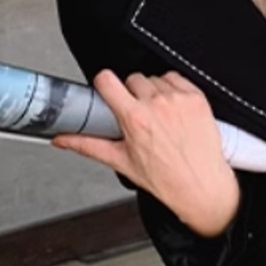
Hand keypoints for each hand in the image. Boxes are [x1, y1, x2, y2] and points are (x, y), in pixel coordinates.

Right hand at [50, 68, 240, 236]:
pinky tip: (173, 110)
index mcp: (135, 118)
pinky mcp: (197, 98)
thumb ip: (88, 145)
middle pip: (131, 79)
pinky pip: (177, 78)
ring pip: (155, 78)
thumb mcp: (121, 161)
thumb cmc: (166, 179)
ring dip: (153, 91)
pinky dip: (173, 89)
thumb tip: (63, 140)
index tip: (106, 90)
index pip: (107, 80)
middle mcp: (157, 105)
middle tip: (137, 114)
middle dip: (131, 94)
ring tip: (157, 116)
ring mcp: (179, 100)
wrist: (201, 186)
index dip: (104, 84)